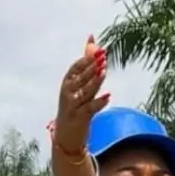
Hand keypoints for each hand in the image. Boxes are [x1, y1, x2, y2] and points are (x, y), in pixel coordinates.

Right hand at [52, 36, 109, 154]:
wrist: (66, 135)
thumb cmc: (75, 107)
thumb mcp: (80, 87)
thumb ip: (88, 66)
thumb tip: (92, 40)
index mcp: (67, 83)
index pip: (76, 68)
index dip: (87, 58)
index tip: (98, 48)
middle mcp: (68, 93)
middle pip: (81, 78)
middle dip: (92, 66)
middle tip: (102, 56)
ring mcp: (73, 106)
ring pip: (85, 91)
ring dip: (94, 81)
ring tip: (103, 71)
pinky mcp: (80, 118)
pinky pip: (90, 109)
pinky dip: (98, 103)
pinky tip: (108, 96)